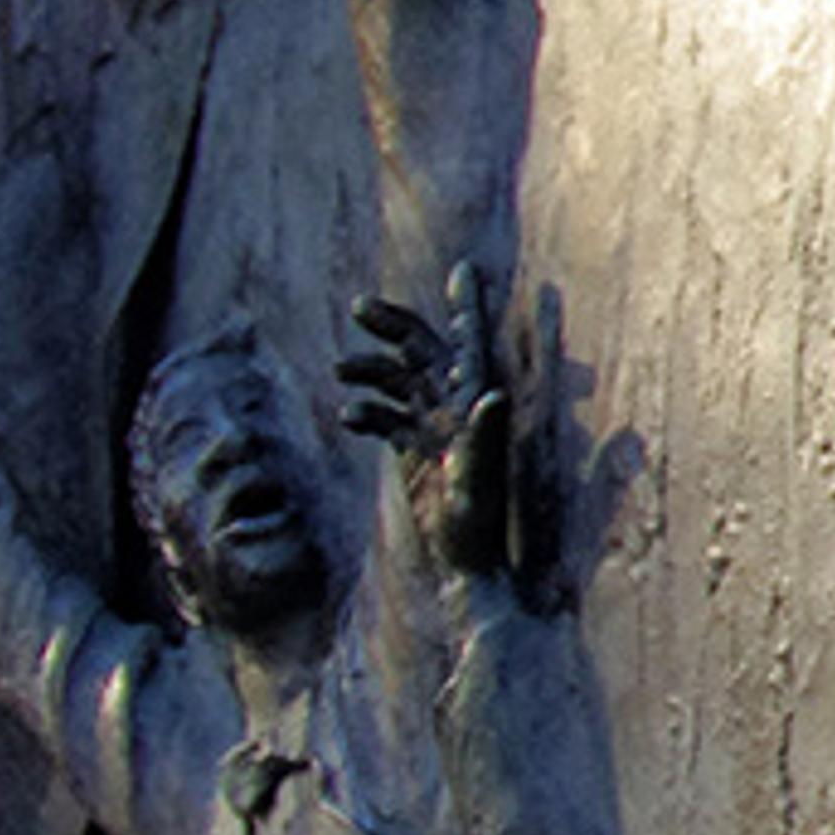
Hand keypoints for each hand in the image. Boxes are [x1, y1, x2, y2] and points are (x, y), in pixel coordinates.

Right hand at [338, 262, 510, 579]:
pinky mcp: (413, 451)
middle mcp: (458, 410)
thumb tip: (492, 395)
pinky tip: (350, 417)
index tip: (464, 270)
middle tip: (358, 307)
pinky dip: (368, 410)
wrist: (465, 565)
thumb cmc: (481, 526)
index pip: (472, 346)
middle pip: (424, 353)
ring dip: (370, 370)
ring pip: (398, 381)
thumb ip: (484, 438)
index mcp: (478, 407)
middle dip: (394, 327)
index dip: (469, 308)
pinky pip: (387, 418)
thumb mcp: (482, 480)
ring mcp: (434, 429)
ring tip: (341, 371)